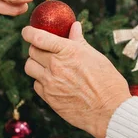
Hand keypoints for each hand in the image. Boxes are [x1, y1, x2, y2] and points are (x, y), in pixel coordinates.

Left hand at [22, 22, 131, 137]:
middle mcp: (55, 66)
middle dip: (36, 48)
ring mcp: (50, 83)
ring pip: (29, 67)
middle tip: (44, 49)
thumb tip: (74, 26)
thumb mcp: (95, 56)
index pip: (38, 37)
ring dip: (35, 64)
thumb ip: (79, 41)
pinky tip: (54, 81)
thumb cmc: (107, 82)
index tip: (28, 31)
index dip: (29, 32)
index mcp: (68, 51)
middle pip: (31, 51)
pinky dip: (41, 81)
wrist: (110, 111)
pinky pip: (36, 84)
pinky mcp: (49, 98)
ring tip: (47, 66)